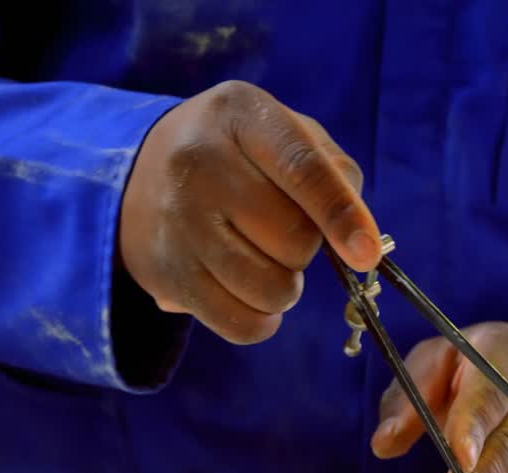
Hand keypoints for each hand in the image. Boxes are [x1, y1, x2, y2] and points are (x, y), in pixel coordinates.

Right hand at [119, 80, 380, 343]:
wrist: (141, 170)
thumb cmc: (240, 154)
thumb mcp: (286, 132)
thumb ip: (335, 174)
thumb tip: (361, 244)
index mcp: (241, 114)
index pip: (301, 168)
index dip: (341, 215)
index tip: (366, 254)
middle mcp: (199, 163)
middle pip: (292, 239)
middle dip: (306, 247)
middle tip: (281, 232)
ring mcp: (177, 222)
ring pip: (268, 288)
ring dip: (285, 287)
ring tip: (264, 260)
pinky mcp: (165, 273)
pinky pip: (238, 324)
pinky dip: (261, 320)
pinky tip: (251, 296)